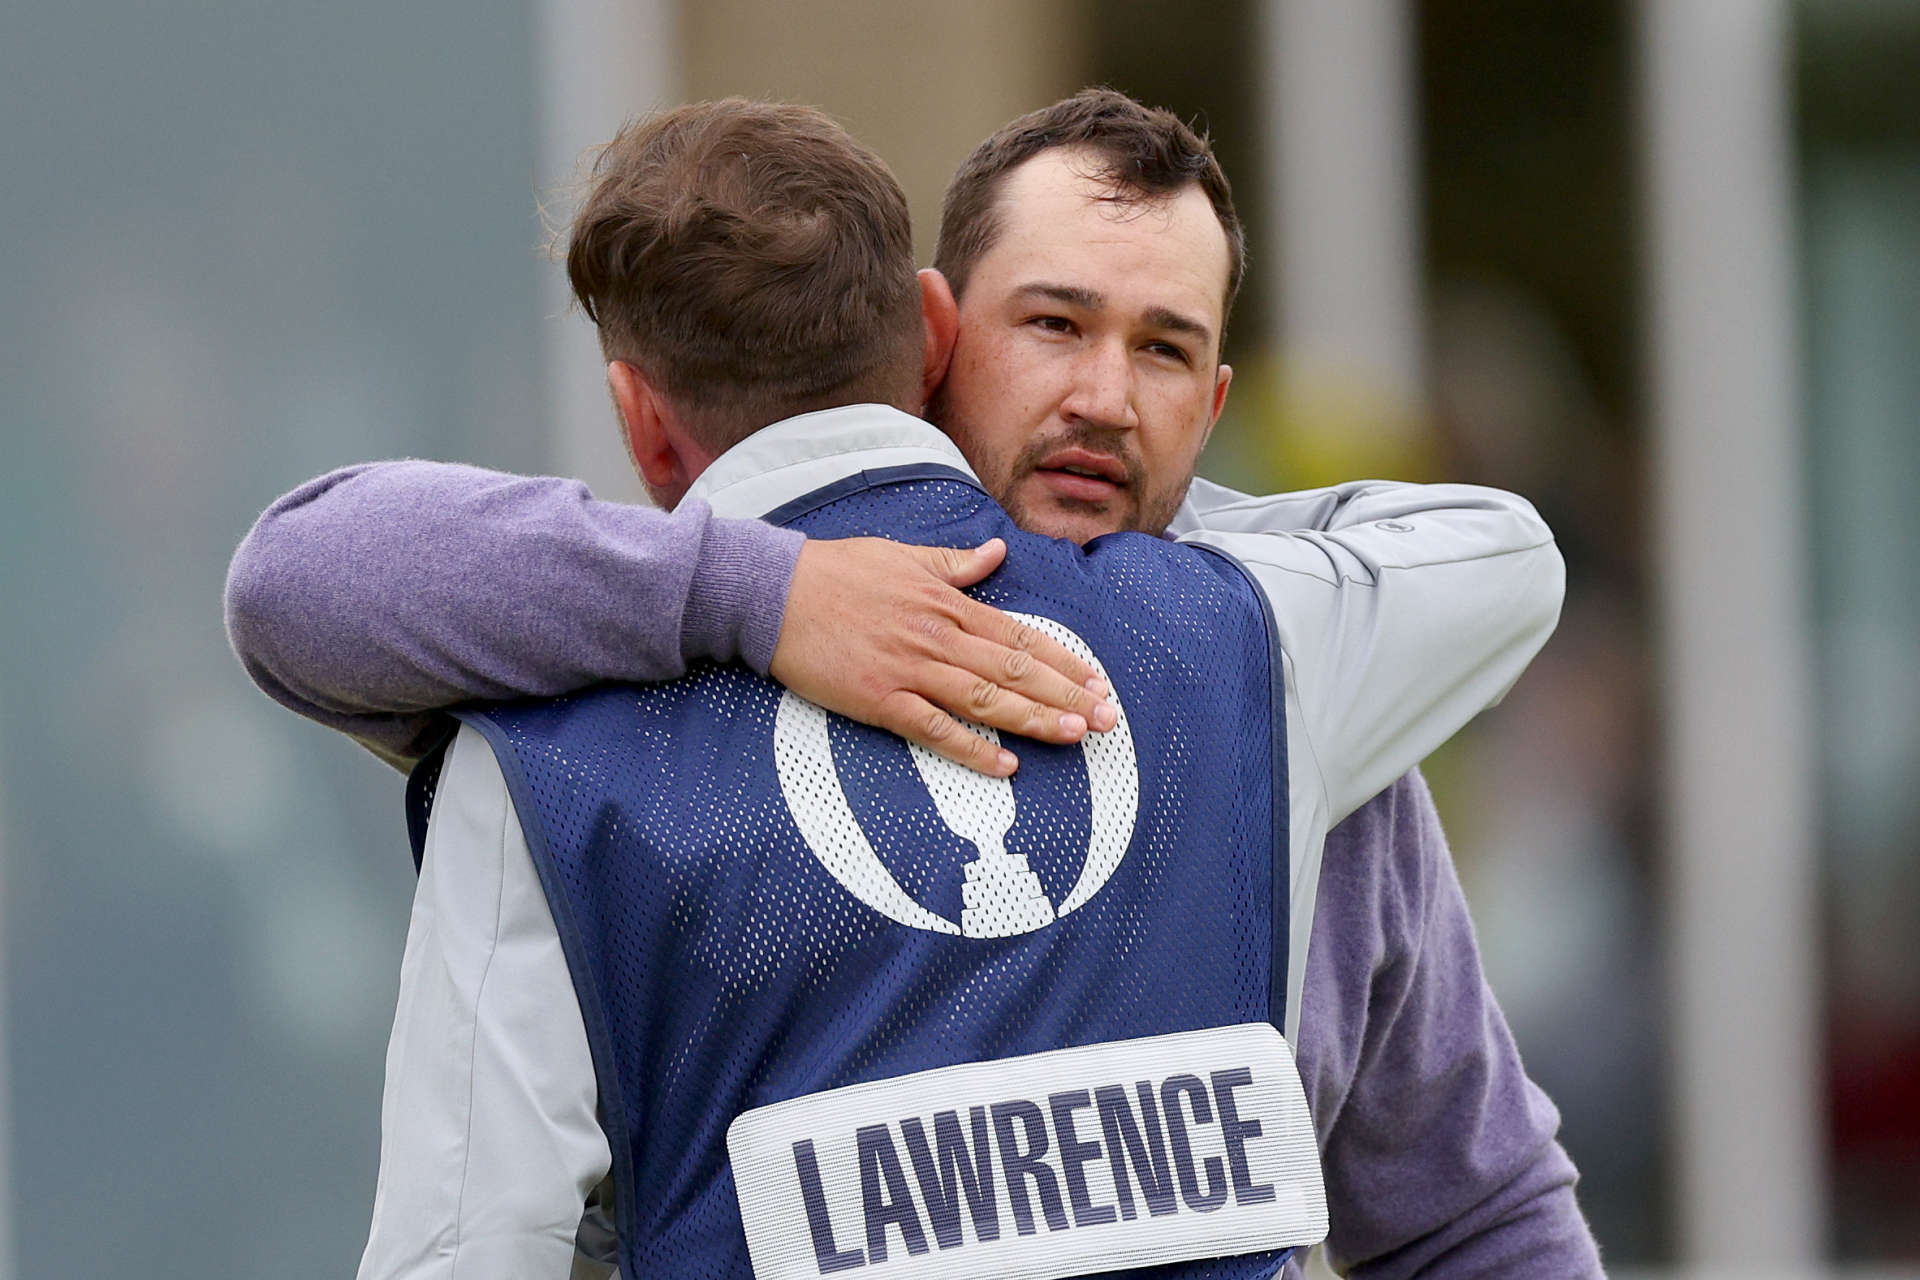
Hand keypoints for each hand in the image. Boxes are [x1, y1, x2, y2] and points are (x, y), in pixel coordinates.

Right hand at [770, 537, 1117, 775]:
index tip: (1097, 681)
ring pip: (986, 700)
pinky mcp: (880, 700)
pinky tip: (1005, 766)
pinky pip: (935, 730)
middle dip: (1066, 696)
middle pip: (1015, 671)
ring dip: (1034, 720)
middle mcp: (938, 637)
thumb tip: (995, 554)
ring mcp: (910, 670)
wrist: (774, 594)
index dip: (1063, 661)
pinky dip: (972, 750)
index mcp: (947, 603)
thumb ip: (953, 563)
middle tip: (1108, 719)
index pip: (1020, 636)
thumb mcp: (902, 556)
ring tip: (1075, 736)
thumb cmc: (836, 572)